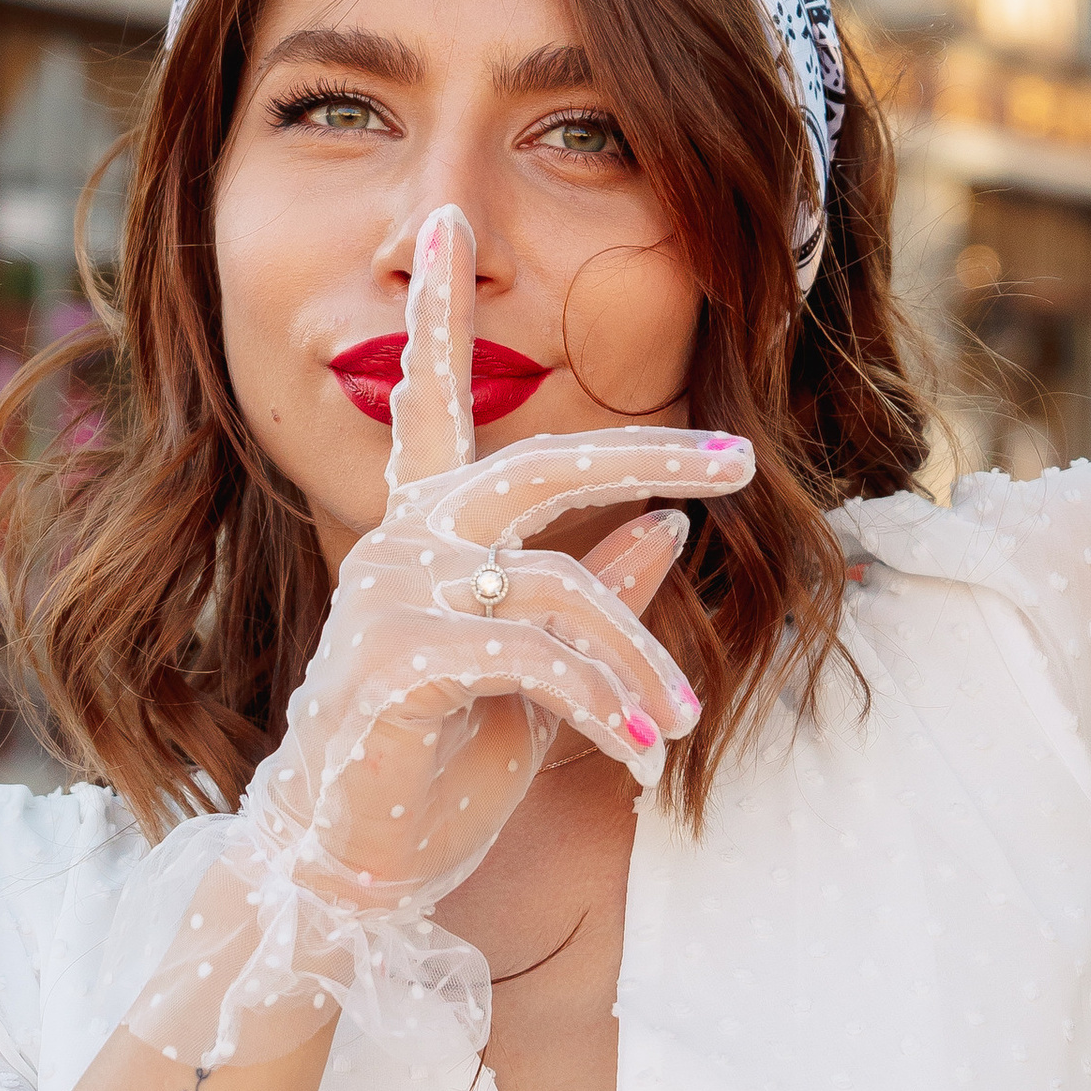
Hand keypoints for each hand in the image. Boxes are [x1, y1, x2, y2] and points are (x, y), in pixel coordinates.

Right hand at [248, 205, 751, 918]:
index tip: (447, 223)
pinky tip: (638, 752)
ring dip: (638, 658)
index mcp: (421, 533)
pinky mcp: (398, 665)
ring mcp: (392, 602)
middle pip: (536, 463)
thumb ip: (594, 595)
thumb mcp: (539, 676)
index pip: (429, 403)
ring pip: (557, 589)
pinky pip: (532, 659)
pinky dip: (602, 702)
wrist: (353, 868)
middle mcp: (400, 546)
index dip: (437, 313)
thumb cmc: (437, 765)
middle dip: (645, 450)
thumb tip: (668, 525)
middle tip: (737, 455)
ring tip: (677, 722)